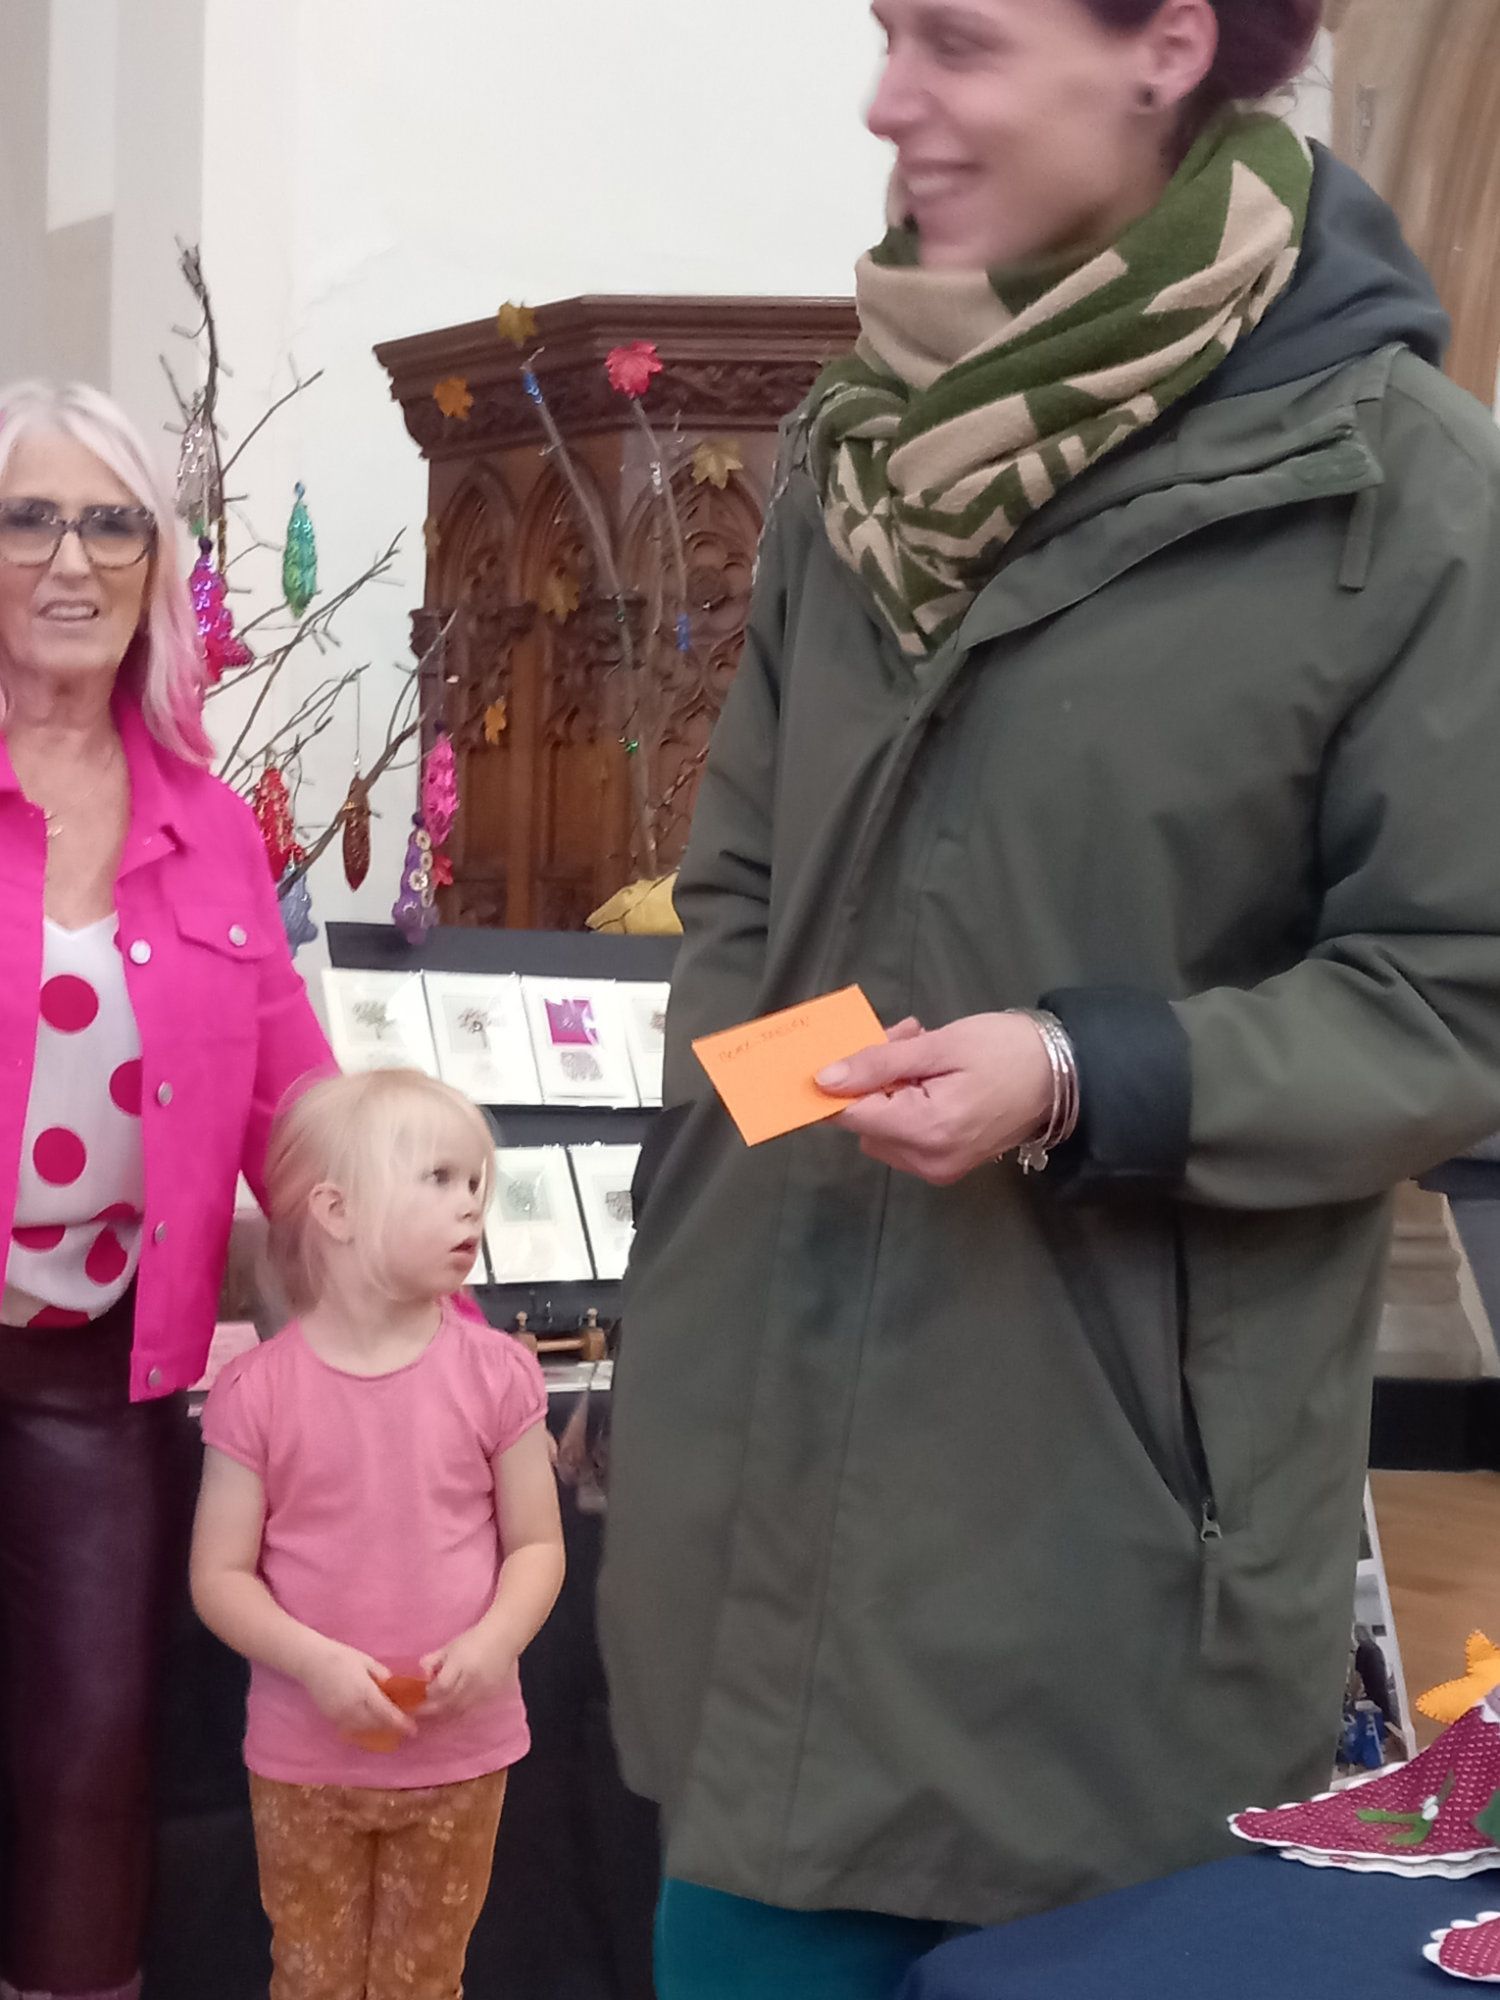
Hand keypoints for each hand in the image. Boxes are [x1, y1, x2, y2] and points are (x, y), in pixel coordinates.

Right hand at [300, 1640, 413, 1739]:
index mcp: (364, 1691)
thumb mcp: (367, 1661)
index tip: (413, 1730)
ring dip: (376, 1728)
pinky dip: (362, 1727)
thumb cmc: (341, 1657)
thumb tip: (393, 1688)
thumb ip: (382, 1676)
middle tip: (402, 1724)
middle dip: (390, 1726)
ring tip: (387, 1723)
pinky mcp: (331, 1718)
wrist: (311, 1662)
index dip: (401, 1723)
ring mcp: (339, 1715)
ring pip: (363, 1729)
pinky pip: (350, 1727)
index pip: (386, 1713)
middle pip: (376, 1724)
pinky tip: (368, 1721)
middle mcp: (352, 1707)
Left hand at [420, 1626, 515, 1718]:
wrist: (503, 1638)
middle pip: (448, 1703)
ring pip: (459, 1710)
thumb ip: (432, 1661)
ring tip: (434, 1711)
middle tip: (419, 1710)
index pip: (440, 1687)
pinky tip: (451, 1708)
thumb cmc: (473, 1639)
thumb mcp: (450, 1646)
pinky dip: (458, 1711)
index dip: (428, 1694)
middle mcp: (471, 1679)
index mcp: (460, 1663)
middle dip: (431, 1709)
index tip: (417, 1696)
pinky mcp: (490, 1696)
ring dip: (444, 1713)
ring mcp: (482, 1690)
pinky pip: (470, 1709)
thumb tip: (418, 1675)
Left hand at [816, 1012, 1052, 1185]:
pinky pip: (906, 1136)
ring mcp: (938, 1168)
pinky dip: (908, 1104)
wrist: (1067, 1075)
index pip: (849, 1114)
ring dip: (890, 1088)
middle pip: (866, 1120)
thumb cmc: (1007, 1051)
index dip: (834, 1084)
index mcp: (925, 1130)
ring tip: (922, 1050)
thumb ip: (878, 1063)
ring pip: (882, 1127)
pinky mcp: (948, 1165)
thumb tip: (824, 1080)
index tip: (834, 1054)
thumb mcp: (940, 1046)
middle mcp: (927, 1160)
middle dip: (872, 1077)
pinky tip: (932, 1073)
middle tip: (902, 1037)